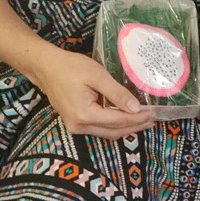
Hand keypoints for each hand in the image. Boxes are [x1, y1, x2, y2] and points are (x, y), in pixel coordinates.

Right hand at [29, 44, 154, 139]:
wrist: (46, 67)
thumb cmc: (70, 67)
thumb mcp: (97, 75)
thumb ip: (117, 93)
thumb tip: (136, 108)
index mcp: (85, 115)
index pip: (118, 121)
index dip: (138, 118)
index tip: (154, 113)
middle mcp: (79, 126)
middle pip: (114, 131)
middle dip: (135, 126)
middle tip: (153, 119)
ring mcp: (75, 126)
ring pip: (107, 133)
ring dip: (126, 127)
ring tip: (143, 120)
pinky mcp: (74, 122)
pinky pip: (99, 128)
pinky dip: (114, 125)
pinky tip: (125, 118)